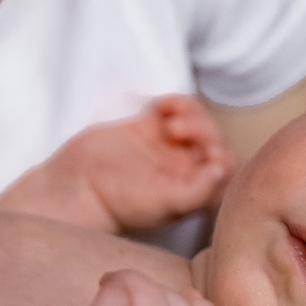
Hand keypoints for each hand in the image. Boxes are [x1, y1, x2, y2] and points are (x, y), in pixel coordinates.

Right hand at [0, 98, 234, 232]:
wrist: (78, 187)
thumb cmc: (121, 204)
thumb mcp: (164, 203)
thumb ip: (198, 191)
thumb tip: (223, 169)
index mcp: (194, 191)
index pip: (227, 168)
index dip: (223, 154)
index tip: (205, 153)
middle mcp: (184, 169)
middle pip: (215, 140)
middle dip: (204, 130)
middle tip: (176, 131)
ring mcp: (167, 147)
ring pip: (198, 121)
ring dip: (192, 114)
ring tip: (168, 120)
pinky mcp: (148, 127)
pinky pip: (174, 108)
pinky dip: (176, 102)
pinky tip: (160, 105)